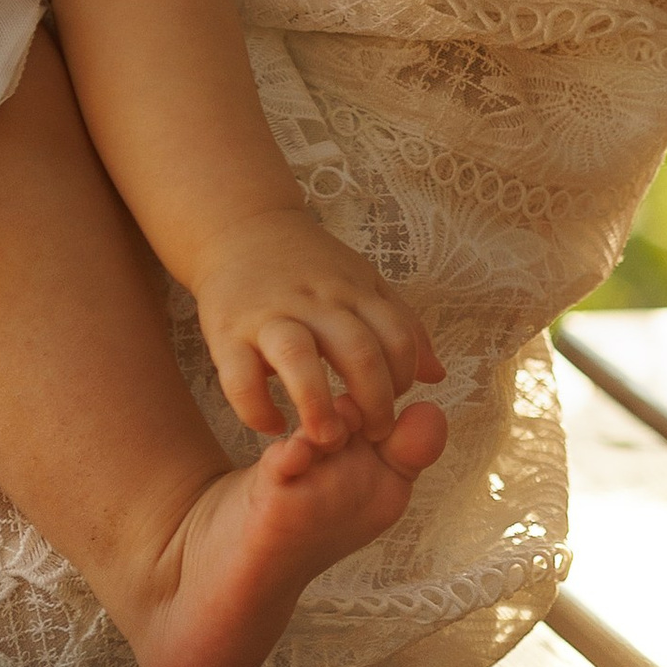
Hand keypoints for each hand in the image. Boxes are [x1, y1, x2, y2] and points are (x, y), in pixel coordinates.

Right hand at [189, 207, 445, 448]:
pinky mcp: (229, 332)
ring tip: (327, 439)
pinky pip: (241, 376)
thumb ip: (401, 326)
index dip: (404, 378)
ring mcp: (271, 315)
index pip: (397, 337)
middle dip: (373, 400)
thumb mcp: (363, 282)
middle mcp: (317, 301)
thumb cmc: (310, 266)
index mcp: (354, 291)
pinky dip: (257, 408)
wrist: (240, 227)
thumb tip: (437, 376)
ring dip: (317, 404)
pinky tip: (272, 425)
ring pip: (298, 356)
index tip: (394, 404)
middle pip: (357, 349)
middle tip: (373, 434)